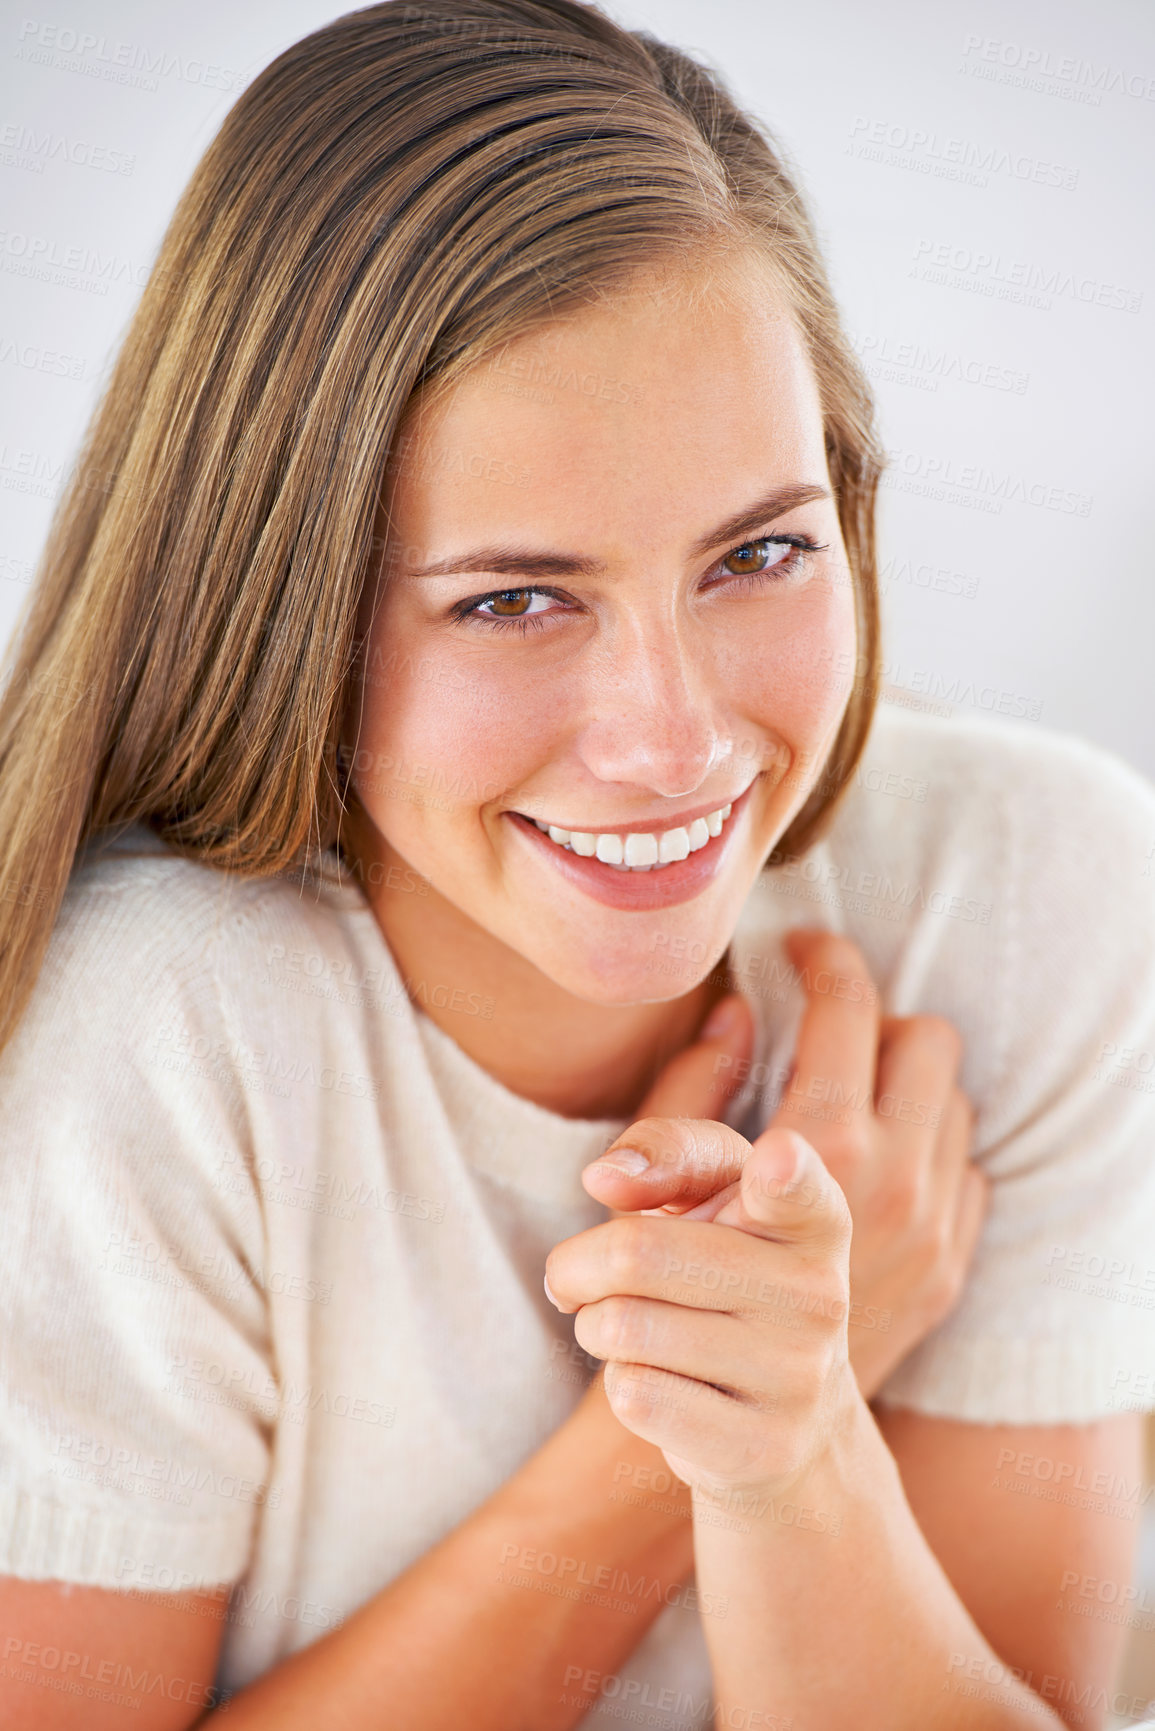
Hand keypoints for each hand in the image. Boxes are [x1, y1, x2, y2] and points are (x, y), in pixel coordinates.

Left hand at [546, 1123, 857, 1501]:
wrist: (796, 1418)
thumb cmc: (733, 1272)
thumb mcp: (717, 1194)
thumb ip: (669, 1152)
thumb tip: (604, 1178)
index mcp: (814, 1217)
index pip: (797, 1186)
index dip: (784, 1169)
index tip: (777, 1157)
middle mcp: (820, 1292)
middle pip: (639, 1254)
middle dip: (578, 1264)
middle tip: (578, 1276)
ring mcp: (798, 1376)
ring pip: (625, 1330)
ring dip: (595, 1326)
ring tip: (625, 1328)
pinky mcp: (762, 1446)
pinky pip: (634, 1397)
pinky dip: (618, 1383)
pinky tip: (658, 1382)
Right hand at [580, 930, 987, 1398]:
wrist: (747, 1422)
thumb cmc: (681, 1295)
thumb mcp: (668, 1184)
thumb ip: (698, 1088)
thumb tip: (737, 1009)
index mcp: (825, 1143)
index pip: (848, 1007)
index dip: (822, 959)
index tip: (799, 950)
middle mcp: (898, 1178)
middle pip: (925, 1040)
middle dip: (877, 1018)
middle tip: (828, 1025)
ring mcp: (936, 1226)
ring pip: (953, 1103)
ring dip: (904, 1084)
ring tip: (849, 1091)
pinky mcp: (952, 1266)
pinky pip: (967, 1169)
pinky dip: (929, 1149)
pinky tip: (875, 1161)